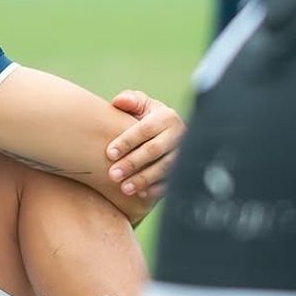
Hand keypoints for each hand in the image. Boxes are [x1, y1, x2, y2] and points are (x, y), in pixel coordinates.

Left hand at [106, 89, 184, 203]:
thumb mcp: (141, 106)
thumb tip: (119, 102)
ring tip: (124, 188)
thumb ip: (130, 100)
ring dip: (143, 179)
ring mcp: (185, 154)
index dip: (127, 142)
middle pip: (154, 150)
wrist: (167, 135)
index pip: (145, 129)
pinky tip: (141, 195)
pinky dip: (157, 189)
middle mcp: (179, 134)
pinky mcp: (186, 170)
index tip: (109, 154)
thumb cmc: (147, 119)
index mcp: (167, 117)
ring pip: (165, 168)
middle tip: (113, 175)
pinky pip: (173, 181)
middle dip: (132, 163)